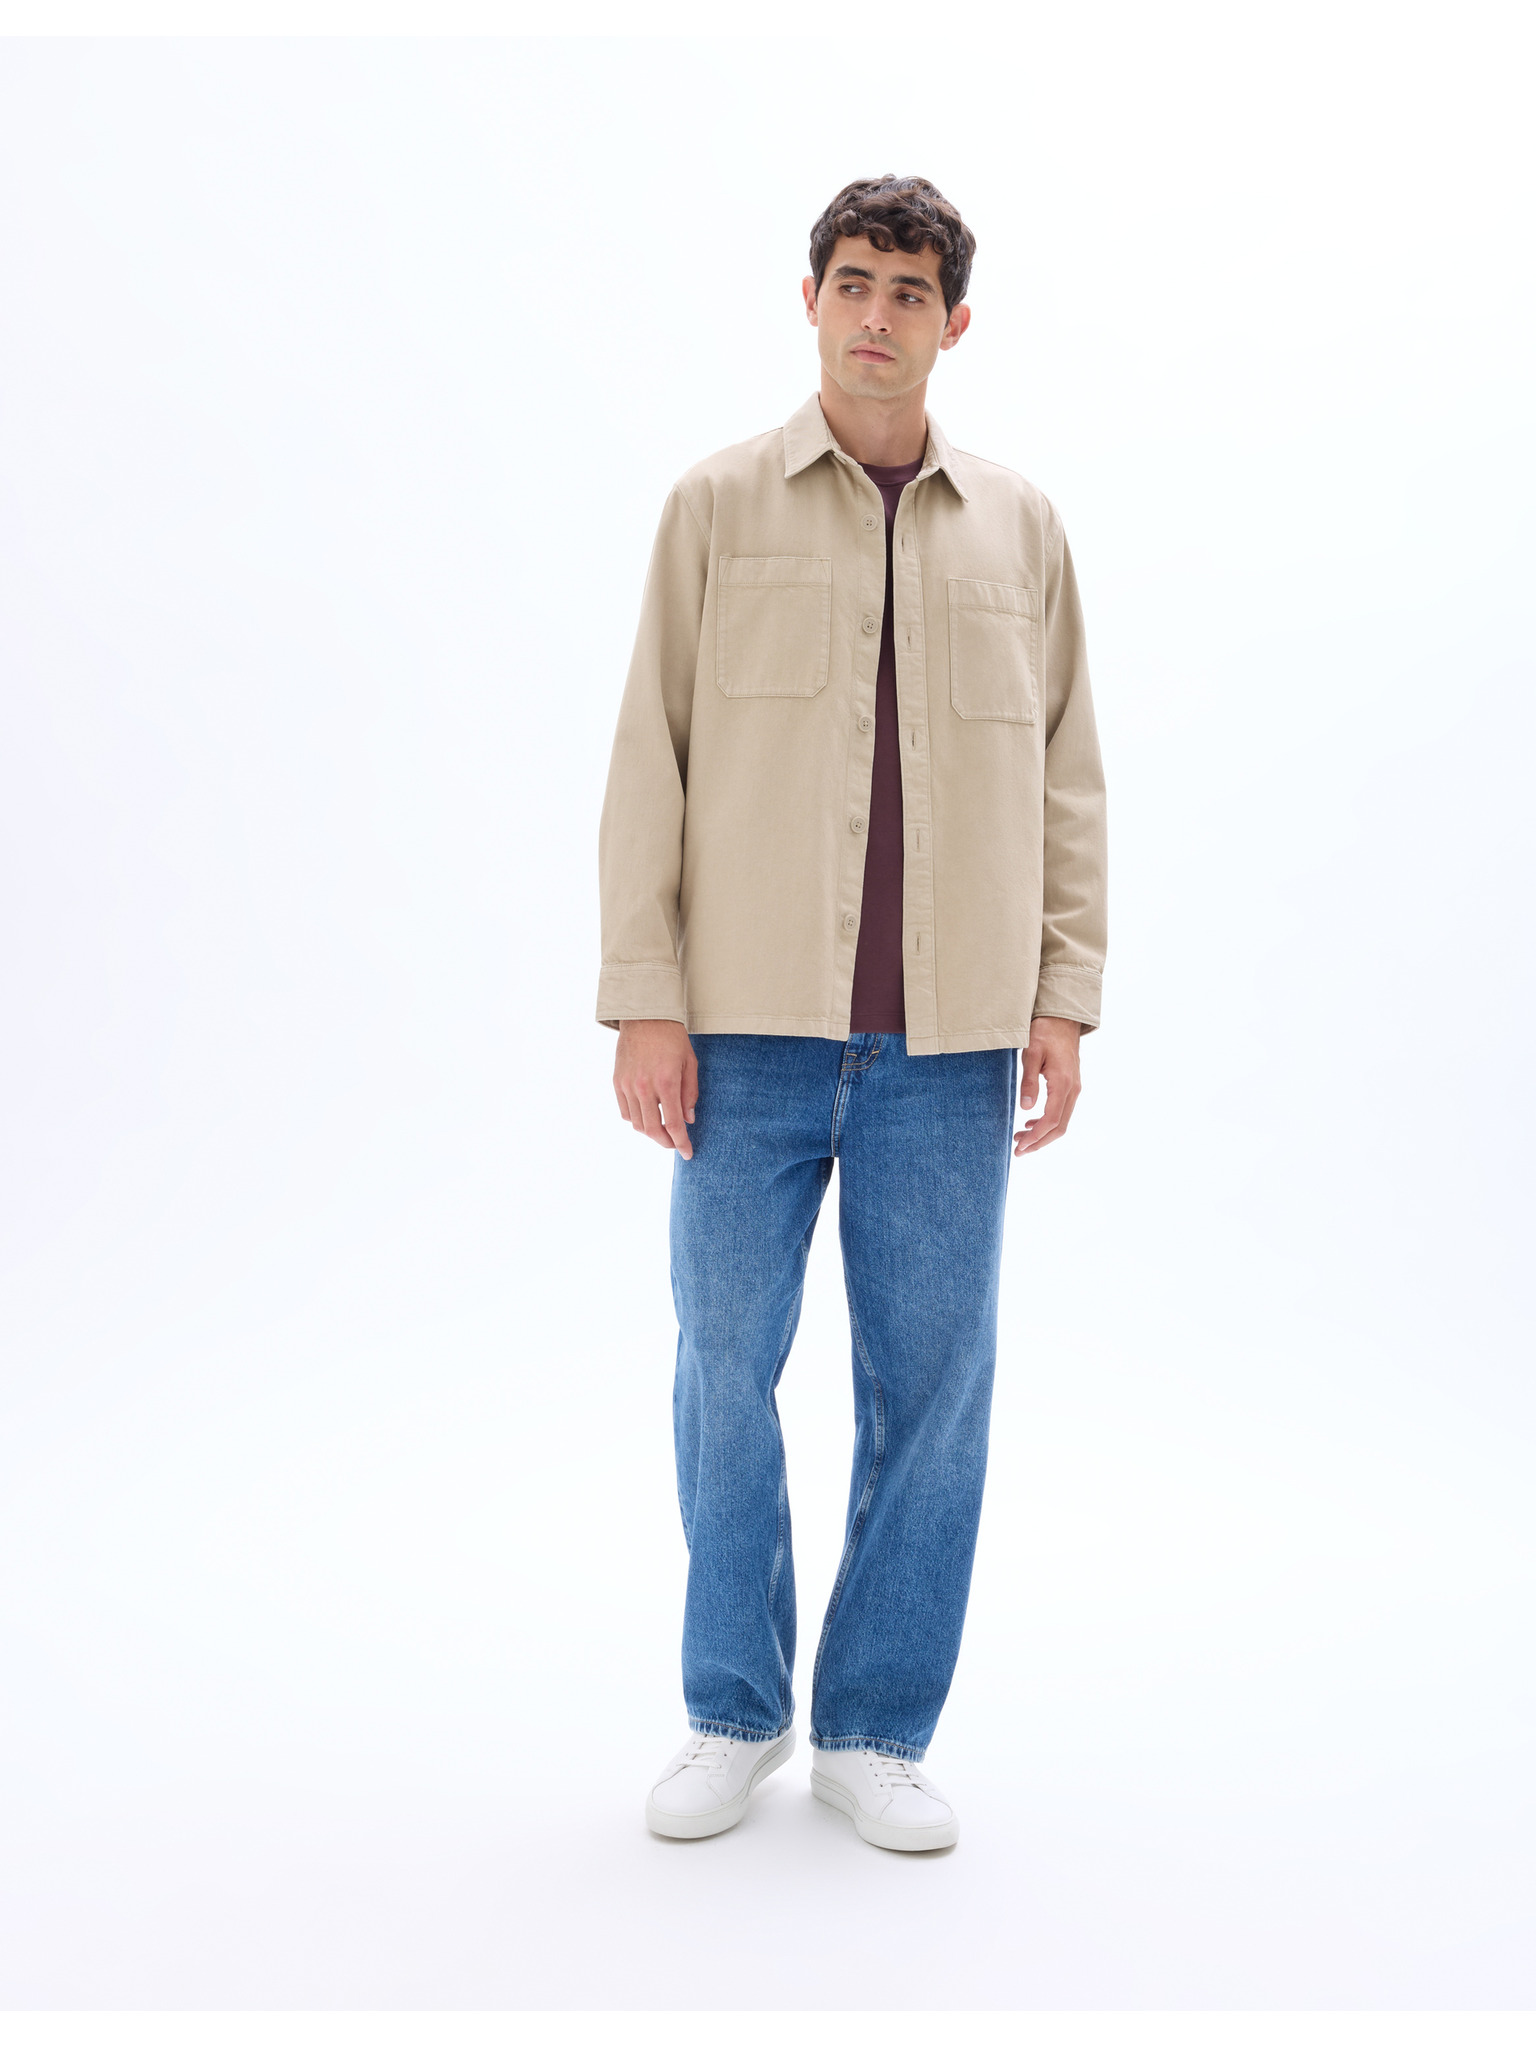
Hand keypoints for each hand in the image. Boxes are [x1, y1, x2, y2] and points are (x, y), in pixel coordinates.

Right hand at [613, 1019, 698, 1159]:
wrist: (645, 1017)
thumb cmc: (672, 1038)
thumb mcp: (690, 1063)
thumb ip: (690, 1094)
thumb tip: (688, 1120)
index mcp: (666, 1082)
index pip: (674, 1124)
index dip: (682, 1143)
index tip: (688, 1153)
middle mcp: (644, 1087)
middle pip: (652, 1130)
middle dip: (665, 1143)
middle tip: (675, 1144)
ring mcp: (628, 1085)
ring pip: (637, 1124)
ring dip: (651, 1132)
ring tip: (662, 1130)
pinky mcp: (617, 1081)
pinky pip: (625, 1112)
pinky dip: (636, 1120)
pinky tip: (647, 1116)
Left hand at [1015, 1016, 1082, 1156]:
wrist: (1062, 1019)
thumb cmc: (1045, 1033)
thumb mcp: (1032, 1054)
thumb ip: (1029, 1081)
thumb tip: (1026, 1108)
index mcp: (1063, 1083)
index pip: (1051, 1120)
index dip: (1036, 1137)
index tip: (1020, 1146)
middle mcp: (1073, 1090)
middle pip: (1059, 1127)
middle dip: (1039, 1142)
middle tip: (1019, 1151)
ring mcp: (1074, 1088)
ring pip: (1062, 1121)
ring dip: (1043, 1134)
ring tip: (1021, 1140)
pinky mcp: (1071, 1086)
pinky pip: (1062, 1111)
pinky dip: (1048, 1123)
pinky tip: (1031, 1123)